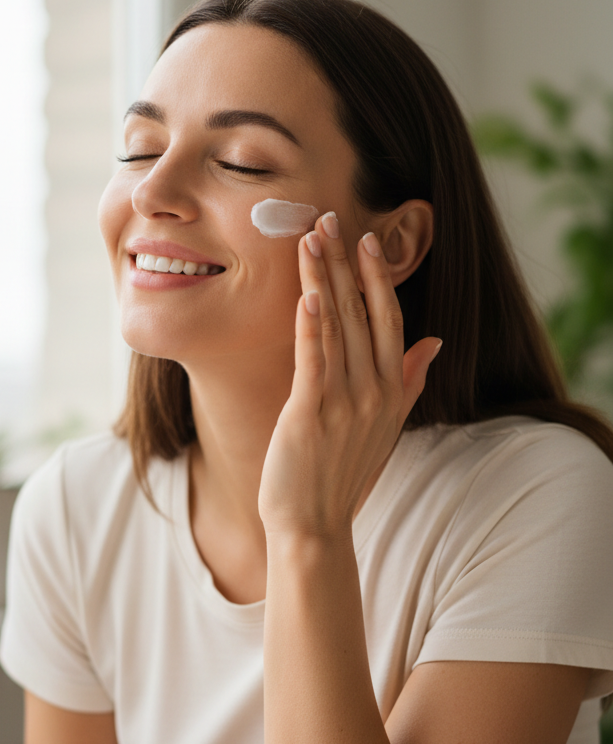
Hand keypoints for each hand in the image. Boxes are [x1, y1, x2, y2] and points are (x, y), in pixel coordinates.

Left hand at [258, 213, 440, 539]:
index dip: (378, 278)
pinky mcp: (312, 413)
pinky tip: (308, 293)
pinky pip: (315, 359)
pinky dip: (312, 325)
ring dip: (323, 279)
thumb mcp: (386, 426)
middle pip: (363, 313)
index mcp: (392, 390)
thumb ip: (409, 380)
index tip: (366, 239)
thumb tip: (435, 342)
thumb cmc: (342, 474)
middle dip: (346, 264)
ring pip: (338, 327)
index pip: (390, 320)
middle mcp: (375, 392)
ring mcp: (345, 402)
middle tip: (331, 218)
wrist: (314, 525)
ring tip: (310, 238)